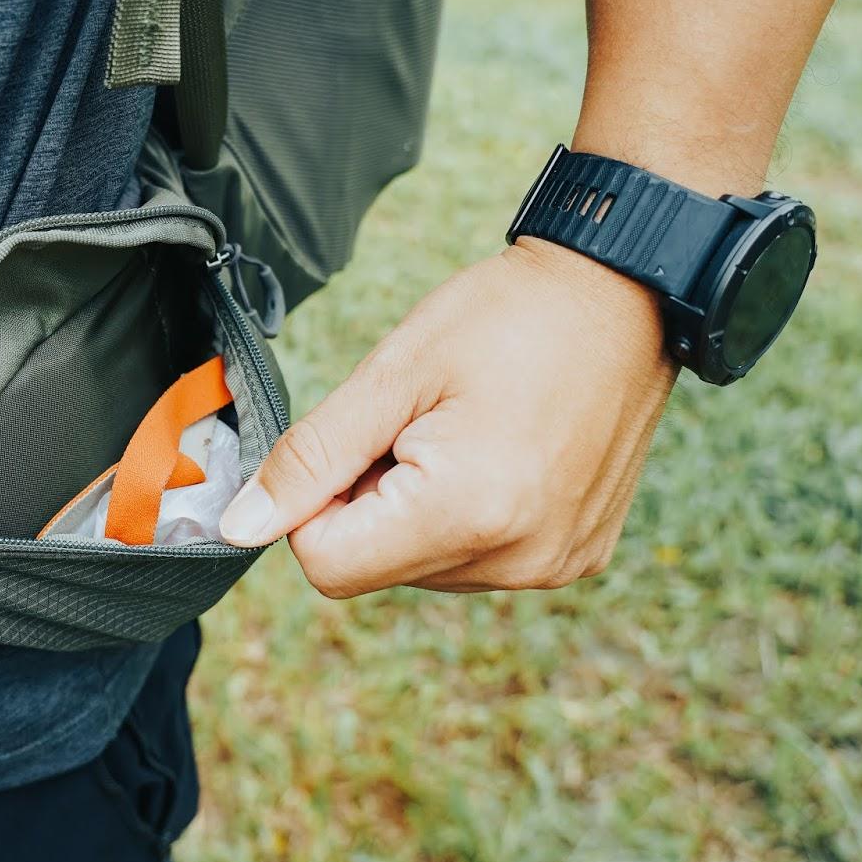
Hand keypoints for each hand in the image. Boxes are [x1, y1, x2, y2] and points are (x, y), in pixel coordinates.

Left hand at [219, 238, 676, 595]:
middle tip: (417, 423)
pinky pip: (476, 561)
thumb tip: (239, 528)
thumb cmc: (507, 316)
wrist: (623, 292)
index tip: (354, 440)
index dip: (315, 503)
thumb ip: (309, 459)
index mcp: (468, 514)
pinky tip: (496, 452)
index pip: (327, 565)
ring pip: (420, 568)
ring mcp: (554, 565)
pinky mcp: (573, 558)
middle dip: (369, 501)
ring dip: (414, 509)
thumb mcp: (391, 375)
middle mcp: (519, 559)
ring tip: (463, 432)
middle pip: (375, 568)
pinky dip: (462, 515)